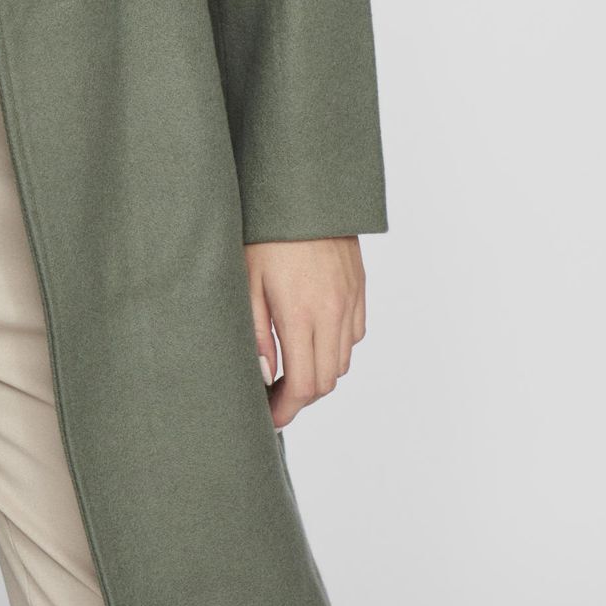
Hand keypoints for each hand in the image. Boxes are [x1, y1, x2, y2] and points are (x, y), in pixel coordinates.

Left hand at [246, 237, 366, 429]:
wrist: (304, 188)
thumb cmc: (266, 231)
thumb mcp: (246, 281)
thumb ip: (255, 333)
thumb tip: (266, 374)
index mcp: (302, 315)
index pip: (303, 385)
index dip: (286, 410)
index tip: (269, 417)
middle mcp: (333, 313)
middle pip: (326, 381)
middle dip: (300, 397)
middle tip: (273, 397)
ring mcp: (350, 300)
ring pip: (342, 360)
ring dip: (318, 373)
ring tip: (289, 369)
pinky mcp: (359, 287)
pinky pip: (354, 334)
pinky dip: (335, 348)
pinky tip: (312, 338)